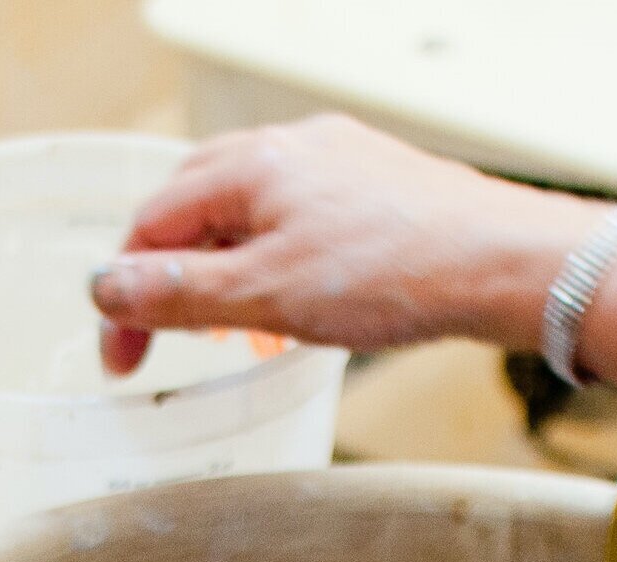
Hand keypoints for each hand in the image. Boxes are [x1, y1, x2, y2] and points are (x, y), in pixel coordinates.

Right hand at [89, 113, 605, 375]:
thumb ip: (179, 294)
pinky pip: (304, 221)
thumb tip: (106, 287)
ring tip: (233, 330)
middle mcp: (294, 149)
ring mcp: (342, 164)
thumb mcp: (266, 295)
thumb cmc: (398, 271)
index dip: (126, 292)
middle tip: (163, 338)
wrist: (510, 265)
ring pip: (253, 215)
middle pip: (198, 208)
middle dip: (172, 274)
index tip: (123, 358)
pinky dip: (278, 264)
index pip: (154, 221)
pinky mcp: (382, 190)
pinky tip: (298, 305)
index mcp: (253, 164)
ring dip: (227, 273)